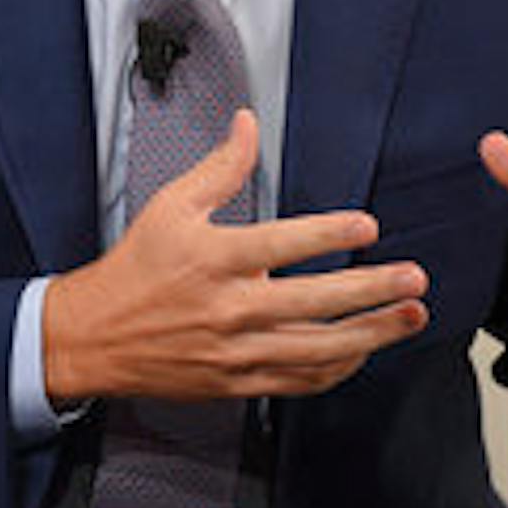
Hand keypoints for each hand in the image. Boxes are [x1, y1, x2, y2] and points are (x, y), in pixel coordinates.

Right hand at [44, 110, 429, 402]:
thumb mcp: (171, 205)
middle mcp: (229, 309)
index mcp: (214, 259)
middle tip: (413, 278)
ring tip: (409, 317)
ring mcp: (236, 351)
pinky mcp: (237, 383)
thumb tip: (248, 124)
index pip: (282, 245)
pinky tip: (364, 352)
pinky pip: (298, 381)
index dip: (329, 235)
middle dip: (372, 291)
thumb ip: (220, 167)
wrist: (93, 338)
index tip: (368, 226)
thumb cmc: (135, 268)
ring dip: (371, 335)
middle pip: (313, 303)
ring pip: (317, 350)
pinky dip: (336, 369)